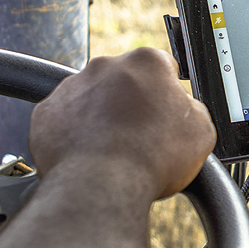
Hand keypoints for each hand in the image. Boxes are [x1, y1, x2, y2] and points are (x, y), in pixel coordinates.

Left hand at [29, 48, 215, 200]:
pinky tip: (86, 155)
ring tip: (110, 151)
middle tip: (138, 137)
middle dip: (129, 104)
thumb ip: (193, 111)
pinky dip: (71, 135)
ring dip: (99, 118)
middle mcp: (106, 66)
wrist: (103, 185)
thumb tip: (186, 111)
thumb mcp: (201, 132)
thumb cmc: (152, 158)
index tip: (163, 115)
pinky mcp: (47, 111)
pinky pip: (61, 120)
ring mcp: (72, 86)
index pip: (161, 68)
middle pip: (122, 82)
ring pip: (90, 99)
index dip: (165, 95)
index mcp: (146, 63)